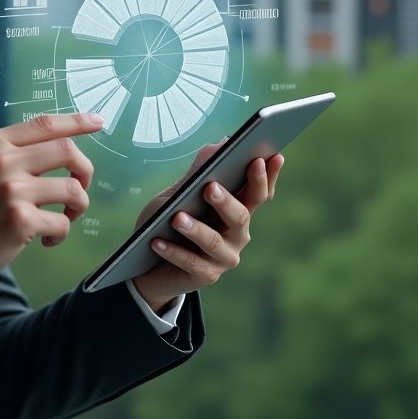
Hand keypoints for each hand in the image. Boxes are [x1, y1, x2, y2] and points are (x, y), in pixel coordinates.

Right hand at [0, 113, 102, 292]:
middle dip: (85, 171)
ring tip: (62, 219)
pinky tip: (45, 240)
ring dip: (77, 207)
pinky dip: (61, 234)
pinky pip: (62, 223)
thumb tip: (56, 150)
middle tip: (79, 189)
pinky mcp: (19, 220)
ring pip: (73, 189)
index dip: (76, 121)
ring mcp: (11, 190)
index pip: (44, 123)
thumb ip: (11, 155)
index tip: (97, 122)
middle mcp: (2, 161)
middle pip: (68, 151)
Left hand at [131, 142, 283, 313]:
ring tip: (176, 217)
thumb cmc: (167, 221)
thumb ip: (199, 172)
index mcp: (237, 210)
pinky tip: (156, 241)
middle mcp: (238, 234)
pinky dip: (173, 250)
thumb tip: (222, 143)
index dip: (267, 176)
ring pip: (214, 241)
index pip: (259, 193)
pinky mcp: (206, 275)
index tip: (271, 156)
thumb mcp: (178, 193)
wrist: (148, 262)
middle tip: (210, 187)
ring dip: (195, 228)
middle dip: (226, 201)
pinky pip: (190, 262)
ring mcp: (224, 257)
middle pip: (241, 216)